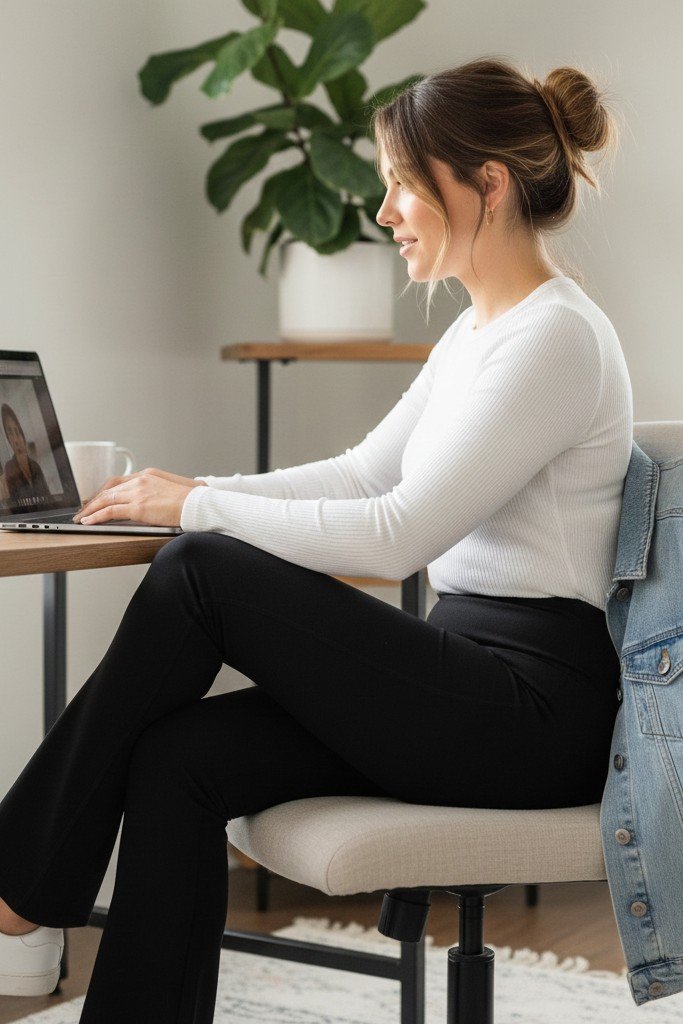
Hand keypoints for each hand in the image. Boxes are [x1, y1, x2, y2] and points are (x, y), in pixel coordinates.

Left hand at [73, 467, 207, 526]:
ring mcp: (138, 492)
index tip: (95, 499)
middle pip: (108, 489)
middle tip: (82, 509)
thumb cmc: (191, 500)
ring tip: (81, 518)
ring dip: (90, 509)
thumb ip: (156, 492)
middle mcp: (140, 480)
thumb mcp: (171, 489)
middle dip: (92, 501)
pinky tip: (89, 522)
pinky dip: (96, 516)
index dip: (103, 491)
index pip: (118, 481)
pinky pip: (110, 511)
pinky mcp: (138, 507)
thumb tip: (151, 502)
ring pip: (105, 499)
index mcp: (148, 474)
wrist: (199, 504)